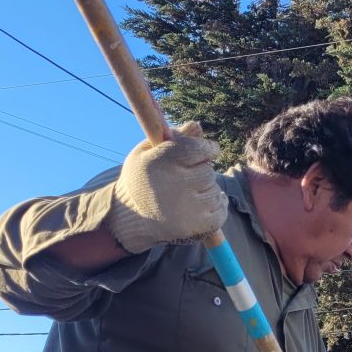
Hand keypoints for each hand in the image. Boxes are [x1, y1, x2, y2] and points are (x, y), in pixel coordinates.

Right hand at [106, 121, 227, 253]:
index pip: (197, 149)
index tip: (209, 150)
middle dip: (203, 170)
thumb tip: (197, 125)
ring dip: (208, 190)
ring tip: (190, 192)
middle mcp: (176, 184)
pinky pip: (220, 212)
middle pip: (208, 171)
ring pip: (215, 191)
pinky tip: (202, 203)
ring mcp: (188, 208)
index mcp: (162, 162)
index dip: (208, 148)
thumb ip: (173, 138)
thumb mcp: (147, 152)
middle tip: (190, 175)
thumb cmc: (141, 179)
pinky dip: (216, 207)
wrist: (130, 217)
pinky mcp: (196, 226)